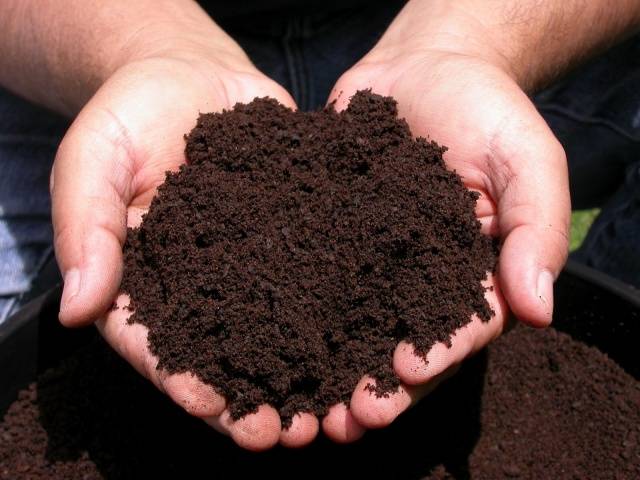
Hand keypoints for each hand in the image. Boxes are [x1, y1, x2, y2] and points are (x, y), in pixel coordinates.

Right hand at [50, 46, 323, 449]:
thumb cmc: (128, 114)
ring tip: (336, 409)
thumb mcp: (93, 160)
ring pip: (279, 327)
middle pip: (226, 354)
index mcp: (145, 283)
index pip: (158, 346)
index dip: (182, 382)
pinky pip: (318, 274)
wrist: (189, 73)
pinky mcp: (295, 235)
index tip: (214, 410)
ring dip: (306, 371)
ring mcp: (253, 264)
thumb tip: (75, 309)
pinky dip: (342, 308)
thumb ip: (86, 230)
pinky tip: (367, 334)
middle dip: (255, 398)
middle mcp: (204, 286)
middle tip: (289, 434)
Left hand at [325, 11, 569, 433]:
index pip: (459, 329)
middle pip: (397, 346)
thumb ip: (536, 229)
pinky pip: (307, 275)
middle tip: (345, 419)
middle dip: (374, 387)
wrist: (425, 66)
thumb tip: (540, 309)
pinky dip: (287, 307)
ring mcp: (367, 263)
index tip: (407, 373)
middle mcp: (415, 281)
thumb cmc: (487, 109)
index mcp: (470, 276)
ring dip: (326, 369)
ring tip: (300, 405)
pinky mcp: (326, 237)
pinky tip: (260, 334)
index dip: (436, 356)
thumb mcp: (527, 159)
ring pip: (346, 327)